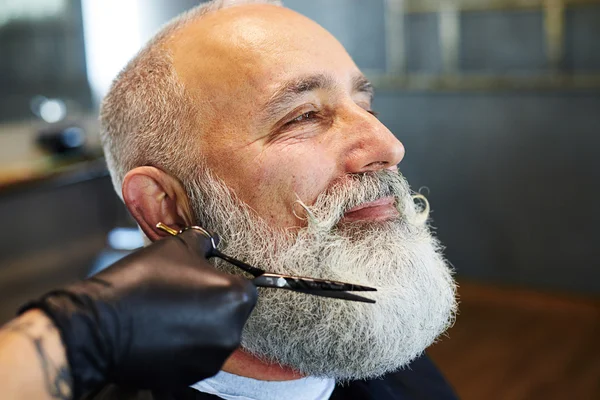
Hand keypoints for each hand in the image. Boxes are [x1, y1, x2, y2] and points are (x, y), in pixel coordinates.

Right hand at [21, 229, 256, 397]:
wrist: (100, 326)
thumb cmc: (141, 281)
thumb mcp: (176, 247)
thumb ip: (202, 241)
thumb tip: (211, 241)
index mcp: (236, 298)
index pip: (246, 285)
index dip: (224, 278)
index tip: (203, 277)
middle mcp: (232, 333)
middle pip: (232, 313)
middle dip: (213, 303)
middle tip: (183, 293)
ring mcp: (212, 359)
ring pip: (215, 335)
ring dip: (200, 325)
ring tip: (169, 312)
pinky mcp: (191, 378)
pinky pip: (197, 355)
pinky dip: (185, 345)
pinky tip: (162, 332)